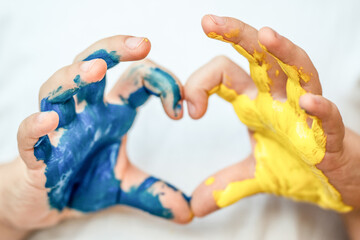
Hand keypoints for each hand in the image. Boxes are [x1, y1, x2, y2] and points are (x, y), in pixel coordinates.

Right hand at [1, 35, 191, 233]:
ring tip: (96, 69)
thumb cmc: (82, 180)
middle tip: (143, 43)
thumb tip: (188, 212)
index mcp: (110, 114)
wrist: (45, 202)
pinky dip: (36, 125)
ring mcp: (58, 130)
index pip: (136, 80)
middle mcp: (84, 114)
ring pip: (57, 90)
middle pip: (91, 65)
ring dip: (74, 76)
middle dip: (113, 49)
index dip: (162, 83)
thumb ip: (154, 193)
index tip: (182, 108)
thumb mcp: (124, 184)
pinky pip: (28, 135)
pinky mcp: (36, 155)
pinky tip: (50, 119)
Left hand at [186, 15, 359, 216]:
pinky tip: (308, 101)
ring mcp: (306, 114)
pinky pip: (327, 115)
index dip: (201, 83)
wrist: (337, 186)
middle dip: (236, 35)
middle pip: (260, 56)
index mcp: (257, 103)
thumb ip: (225, 182)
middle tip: (209, 22)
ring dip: (284, 53)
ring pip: (298, 72)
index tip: (188, 107)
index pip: (225, 74)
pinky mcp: (330, 136)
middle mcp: (279, 100)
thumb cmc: (299, 166)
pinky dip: (320, 107)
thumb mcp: (255, 173)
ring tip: (266, 35)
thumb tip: (194, 204)